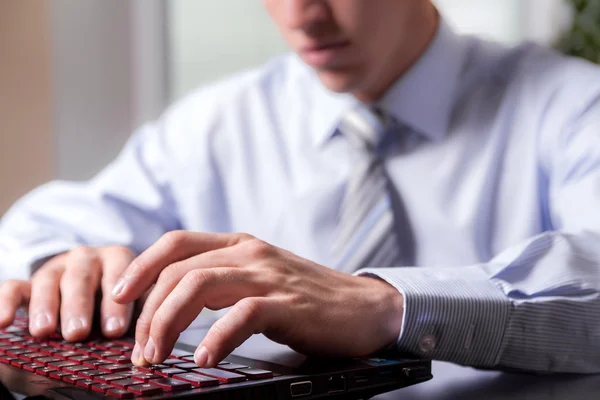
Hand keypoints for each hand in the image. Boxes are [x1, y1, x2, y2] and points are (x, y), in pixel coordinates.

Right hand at [0, 246, 135, 340]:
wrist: (93, 293)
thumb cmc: (120, 303)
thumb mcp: (134, 303)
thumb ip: (137, 316)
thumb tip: (143, 346)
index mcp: (117, 259)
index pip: (119, 274)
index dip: (116, 303)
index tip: (114, 331)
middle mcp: (86, 258)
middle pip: (81, 278)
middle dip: (79, 306)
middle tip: (78, 333)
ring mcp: (56, 268)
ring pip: (48, 280)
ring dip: (45, 306)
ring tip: (44, 332)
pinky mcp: (29, 282)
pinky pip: (13, 287)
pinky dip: (5, 303)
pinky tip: (3, 323)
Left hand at [112, 231, 403, 367]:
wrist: (365, 307)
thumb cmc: (308, 298)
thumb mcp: (260, 278)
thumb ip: (223, 281)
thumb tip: (174, 303)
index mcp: (239, 245)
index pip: (177, 242)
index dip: (142, 266)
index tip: (120, 298)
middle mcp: (250, 253)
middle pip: (180, 270)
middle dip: (148, 310)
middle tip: (139, 349)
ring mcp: (269, 275)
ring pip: (201, 286)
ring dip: (168, 323)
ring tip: (156, 357)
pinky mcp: (288, 303)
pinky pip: (241, 315)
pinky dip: (216, 338)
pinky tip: (205, 359)